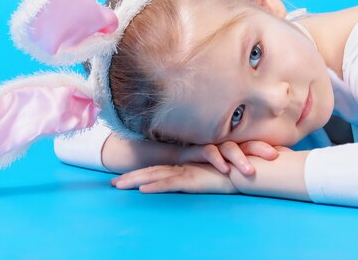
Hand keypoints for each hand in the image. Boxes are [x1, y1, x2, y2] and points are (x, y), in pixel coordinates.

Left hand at [110, 162, 237, 193]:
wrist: (245, 169)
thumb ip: (200, 178)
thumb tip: (191, 183)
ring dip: (135, 181)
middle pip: (151, 172)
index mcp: (184, 168)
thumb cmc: (231, 173)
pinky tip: (142, 190)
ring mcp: (185, 172)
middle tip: (112, 184)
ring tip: (118, 186)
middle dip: (130, 177)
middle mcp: (181, 168)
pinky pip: (170, 183)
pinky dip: (155, 186)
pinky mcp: (192, 179)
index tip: (124, 179)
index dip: (140, 174)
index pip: (158, 171)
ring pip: (155, 176)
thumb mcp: (211, 177)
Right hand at [176, 140, 278, 175]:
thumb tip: (274, 178)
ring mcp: (212, 145)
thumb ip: (245, 168)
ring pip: (229, 147)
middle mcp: (226, 144)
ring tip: (249, 171)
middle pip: (246, 142)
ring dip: (240, 158)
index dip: (267, 148)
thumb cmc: (205, 165)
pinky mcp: (196, 150)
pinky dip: (217, 159)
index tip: (283, 154)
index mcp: (236, 147)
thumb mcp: (227, 167)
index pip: (255, 144)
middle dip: (260, 148)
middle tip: (273, 156)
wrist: (176, 159)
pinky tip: (224, 168)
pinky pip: (208, 151)